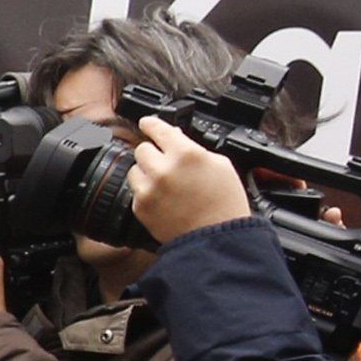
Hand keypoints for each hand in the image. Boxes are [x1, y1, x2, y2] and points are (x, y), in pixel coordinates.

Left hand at [129, 117, 255, 241]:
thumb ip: (194, 148)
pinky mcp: (140, 206)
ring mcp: (149, 188)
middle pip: (142, 149)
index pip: (158, 129)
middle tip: (167, 164)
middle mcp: (163, 169)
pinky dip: (146, 191)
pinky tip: (164, 199)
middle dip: (154, 154)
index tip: (146, 122)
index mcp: (186, 154)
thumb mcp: (220, 165)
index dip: (151, 124)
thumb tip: (175, 137)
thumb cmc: (224, 203)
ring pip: (135, 169)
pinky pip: (135, 190)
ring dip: (147, 172)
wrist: (216, 237)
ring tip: (167, 184)